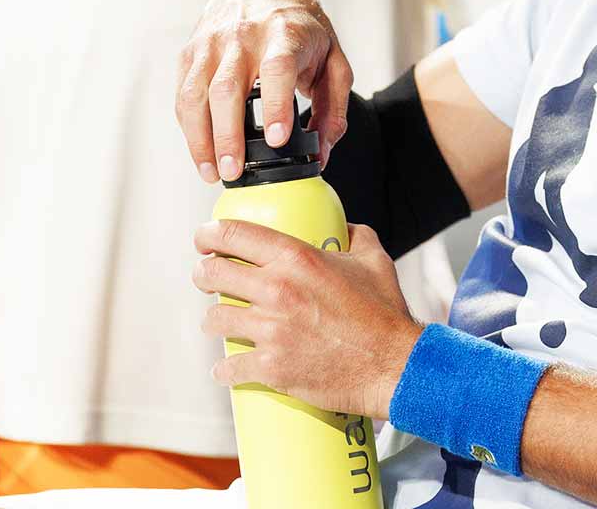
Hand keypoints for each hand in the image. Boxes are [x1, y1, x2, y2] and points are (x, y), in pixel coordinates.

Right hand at [176, 0, 352, 183]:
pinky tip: (201, 151)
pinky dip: (189, 127)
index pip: (277, 69)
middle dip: (228, 135)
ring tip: (212, 172)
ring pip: (196, 93)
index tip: (276, 140)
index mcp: (284, 34)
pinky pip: (183, 93)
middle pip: (228, 88)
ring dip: (200, 138)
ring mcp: (212, 42)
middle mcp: (243, 35)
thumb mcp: (333, 62)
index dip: (275, 105)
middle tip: (235, 171)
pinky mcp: (191, 51)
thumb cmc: (302, 31)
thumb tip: (322, 153)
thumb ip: (334, 108)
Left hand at [195, 220, 418, 419]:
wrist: (393, 365)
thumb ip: (357, 236)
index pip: (234, 234)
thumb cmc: (385, 315)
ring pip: (215, 319)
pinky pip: (228, 366)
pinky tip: (227, 368)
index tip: (204, 239)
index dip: (210, 234)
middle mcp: (278, 290)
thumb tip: (346, 227)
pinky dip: (225, 369)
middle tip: (208, 279)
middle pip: (213, 274)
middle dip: (204, 275)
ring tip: (222, 323)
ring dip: (215, 321)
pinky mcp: (270, 366)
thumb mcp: (375, 261)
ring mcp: (271, 330)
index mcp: (298, 258)